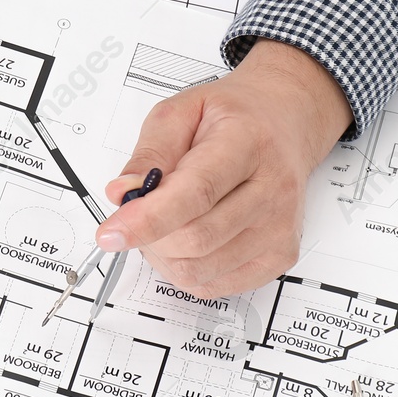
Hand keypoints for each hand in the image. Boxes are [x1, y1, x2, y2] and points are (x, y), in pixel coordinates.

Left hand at [95, 40, 352, 298]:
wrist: (286, 121)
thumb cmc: (233, 117)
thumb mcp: (180, 111)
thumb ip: (149, 152)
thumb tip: (121, 193)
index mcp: (246, 144)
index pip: (194, 194)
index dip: (147, 219)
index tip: (110, 233)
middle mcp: (272, 189)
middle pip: (194, 239)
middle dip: (148, 235)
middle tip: (138, 211)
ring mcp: (280, 227)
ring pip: (199, 269)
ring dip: (162, 254)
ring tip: (165, 221)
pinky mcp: (280, 255)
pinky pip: (213, 285)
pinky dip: (183, 270)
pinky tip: (184, 241)